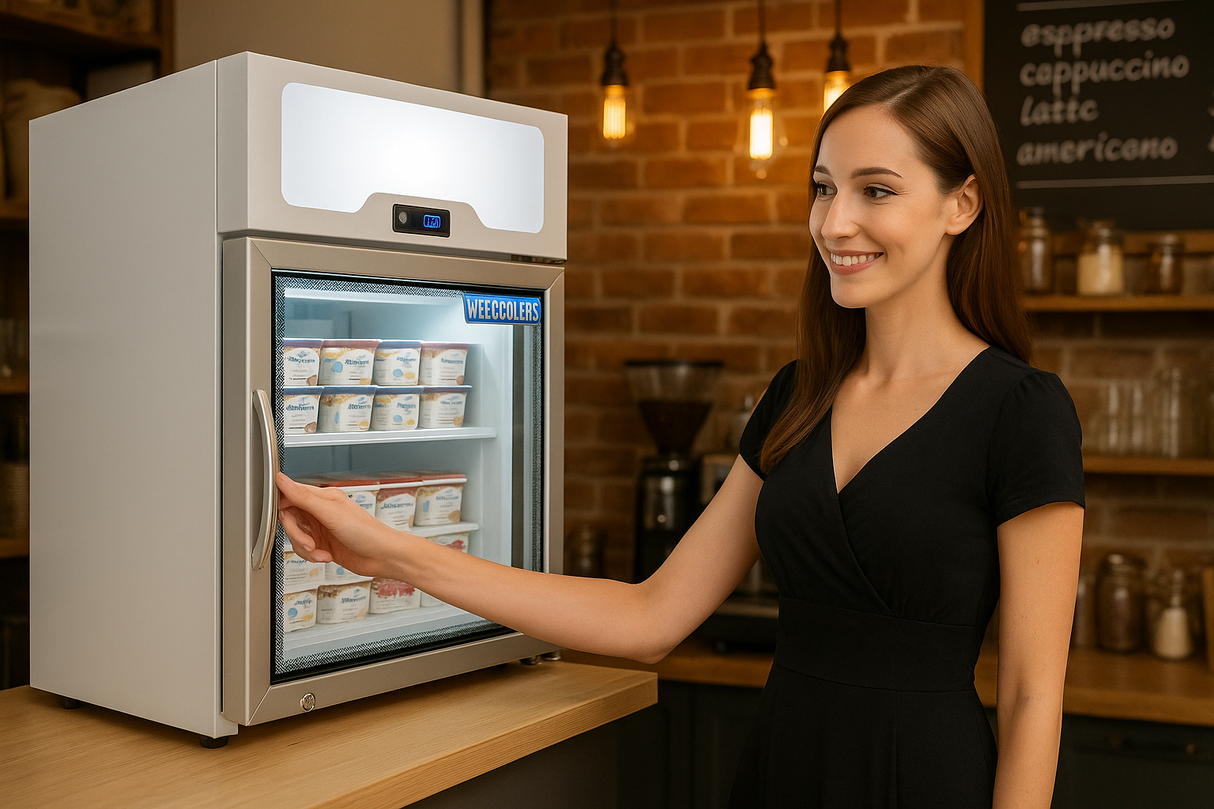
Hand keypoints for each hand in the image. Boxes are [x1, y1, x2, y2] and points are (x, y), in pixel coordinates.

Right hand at [276, 473, 400, 578]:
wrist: (382, 556)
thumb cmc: (366, 531)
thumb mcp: (331, 512)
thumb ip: (304, 497)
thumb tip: (282, 479)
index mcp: (322, 497)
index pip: (290, 495)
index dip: (282, 507)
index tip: (283, 518)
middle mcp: (320, 511)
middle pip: (289, 519)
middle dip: (296, 534)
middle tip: (309, 542)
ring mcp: (321, 528)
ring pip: (295, 536)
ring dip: (304, 548)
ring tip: (320, 551)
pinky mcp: (322, 544)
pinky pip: (304, 550)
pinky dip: (311, 556)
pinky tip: (325, 556)